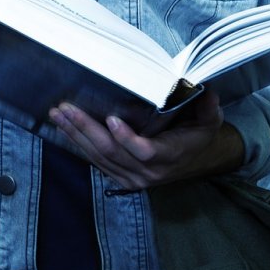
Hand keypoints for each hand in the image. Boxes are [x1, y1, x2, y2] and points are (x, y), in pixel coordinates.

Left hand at [48, 90, 244, 189]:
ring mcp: (133, 178)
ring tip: (59, 115)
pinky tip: (66, 129)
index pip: (145, 151)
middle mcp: (149, 171)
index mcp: (170, 156)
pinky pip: (97, 162)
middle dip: (86, 129)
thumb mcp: (209, 120)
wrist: (193, 159)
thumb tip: (207, 91)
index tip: (111, 119)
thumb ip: (208, 107)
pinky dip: (80, 144)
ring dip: (76, 135)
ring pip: (99, 157)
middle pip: (112, 152)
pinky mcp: (121, 177)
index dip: (126, 138)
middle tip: (67, 109)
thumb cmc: (198, 135)